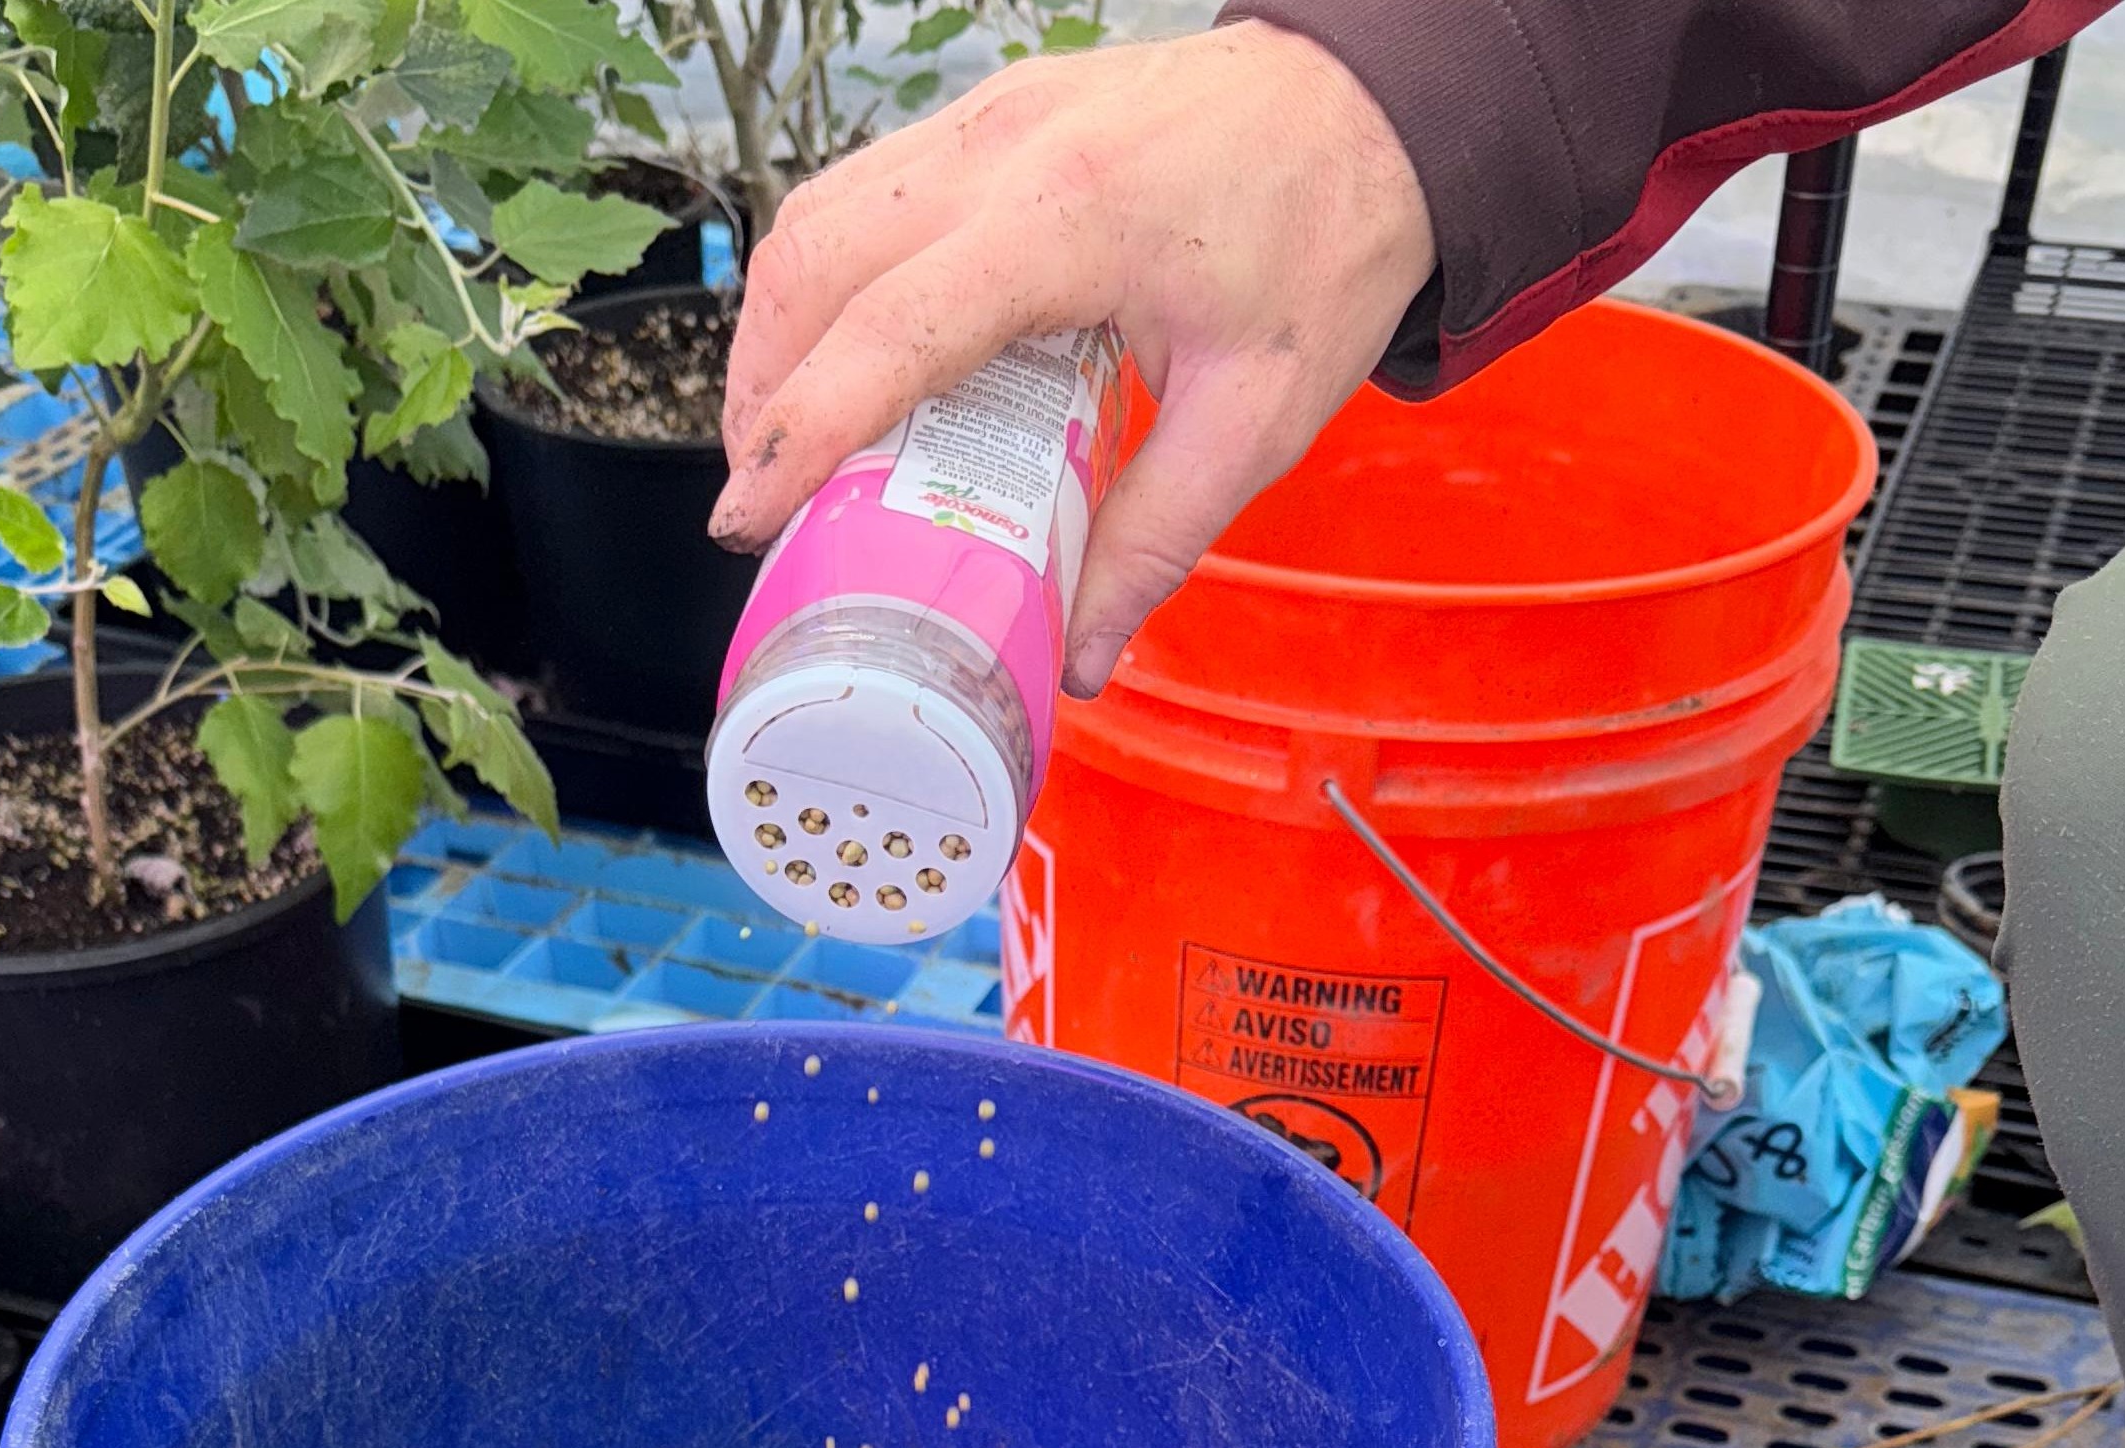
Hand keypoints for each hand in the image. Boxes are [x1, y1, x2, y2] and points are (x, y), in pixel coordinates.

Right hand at [710, 26, 1436, 695]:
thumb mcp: (1256, 418)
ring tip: (785, 446)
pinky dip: (824, 283)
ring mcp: (987, 117)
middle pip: (819, 260)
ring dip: (778, 333)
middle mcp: (1006, 147)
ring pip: (822, 214)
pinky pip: (864, 193)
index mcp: (1073, 220)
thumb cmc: (1324, 243)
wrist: (1374, 112)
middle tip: (760, 502)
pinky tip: (841, 364)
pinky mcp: (988, 117)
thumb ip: (1156, 540)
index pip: (892, 329)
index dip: (803, 431)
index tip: (750, 516)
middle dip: (763, 390)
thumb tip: (1076, 658)